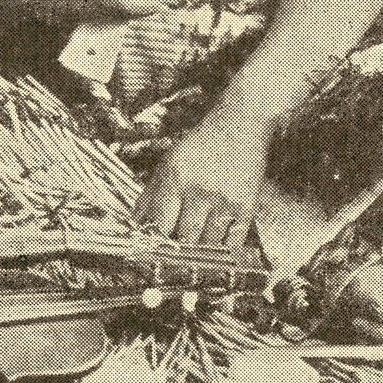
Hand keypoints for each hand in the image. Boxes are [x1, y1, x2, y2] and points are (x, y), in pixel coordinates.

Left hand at [138, 107, 271, 246]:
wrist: (240, 124)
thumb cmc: (202, 143)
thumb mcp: (169, 161)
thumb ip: (150, 194)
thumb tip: (136, 224)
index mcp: (176, 177)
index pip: (159, 224)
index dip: (154, 244)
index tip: (152, 254)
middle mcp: (200, 190)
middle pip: (183, 238)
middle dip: (177, 251)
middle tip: (173, 258)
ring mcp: (225, 200)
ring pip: (207, 244)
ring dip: (199, 252)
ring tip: (194, 254)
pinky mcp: (246, 207)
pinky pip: (233, 243)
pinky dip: (222, 252)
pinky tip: (215, 252)